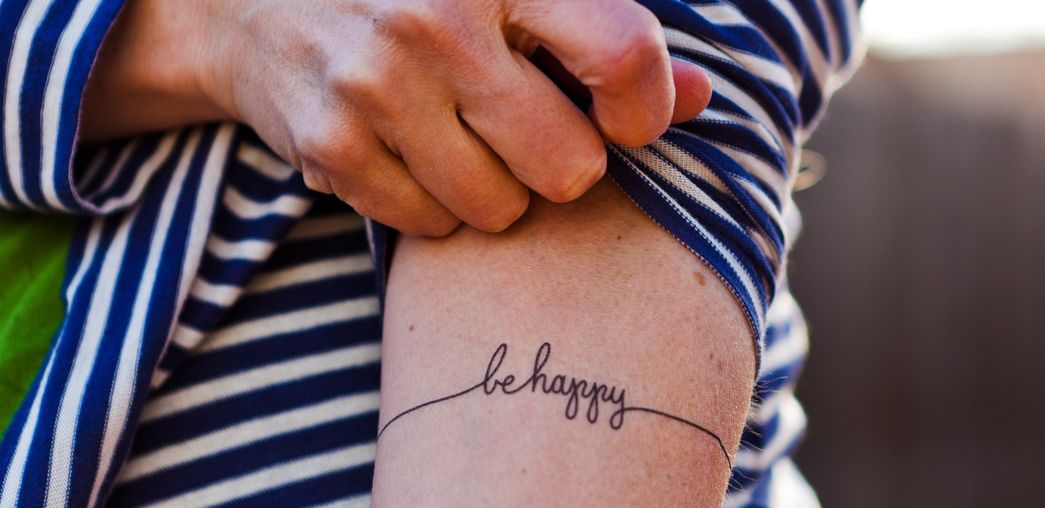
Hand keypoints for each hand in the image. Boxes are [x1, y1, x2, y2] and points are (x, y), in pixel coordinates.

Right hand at [194, 0, 707, 234]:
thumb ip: (605, 32)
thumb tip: (698, 98)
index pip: (623, 56)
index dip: (645, 109)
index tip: (628, 119)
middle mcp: (438, 21)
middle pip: (567, 167)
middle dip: (561, 163)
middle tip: (527, 129)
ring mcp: (378, 86)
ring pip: (499, 210)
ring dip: (495, 188)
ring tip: (462, 134)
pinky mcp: (331, 145)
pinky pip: (430, 225)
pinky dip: (432, 203)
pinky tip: (410, 149)